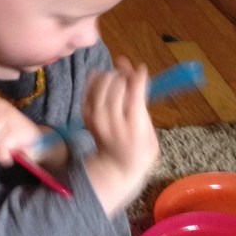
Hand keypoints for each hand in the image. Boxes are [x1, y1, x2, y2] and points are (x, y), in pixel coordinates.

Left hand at [83, 58, 158, 214]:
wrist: (115, 166)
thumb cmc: (140, 146)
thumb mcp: (150, 129)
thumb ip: (143, 101)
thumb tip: (136, 69)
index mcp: (134, 125)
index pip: (135, 91)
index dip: (138, 76)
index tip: (142, 71)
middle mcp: (112, 120)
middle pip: (117, 85)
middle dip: (125, 76)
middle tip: (130, 78)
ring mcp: (96, 118)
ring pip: (102, 83)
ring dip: (111, 76)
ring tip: (118, 80)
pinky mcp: (85, 115)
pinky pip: (88, 89)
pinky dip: (96, 80)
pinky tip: (104, 81)